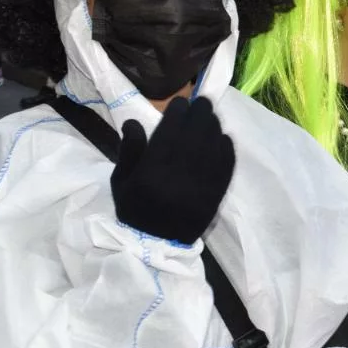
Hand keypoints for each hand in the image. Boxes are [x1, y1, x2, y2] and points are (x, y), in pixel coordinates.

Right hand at [110, 97, 234, 243]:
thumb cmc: (135, 211)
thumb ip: (129, 151)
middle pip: (195, 135)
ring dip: (214, 127)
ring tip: (212, 116)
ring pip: (212, 148)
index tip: (180, 102)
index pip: (170, 132)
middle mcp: (179, 176)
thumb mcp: (121, 182)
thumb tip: (133, 122)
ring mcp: (201, 186)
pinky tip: (224, 138)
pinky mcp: (215, 195)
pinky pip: (225, 167)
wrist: (156, 245)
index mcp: (152, 172)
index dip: (178, 113)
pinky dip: (227, 150)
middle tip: (202, 102)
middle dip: (200, 114)